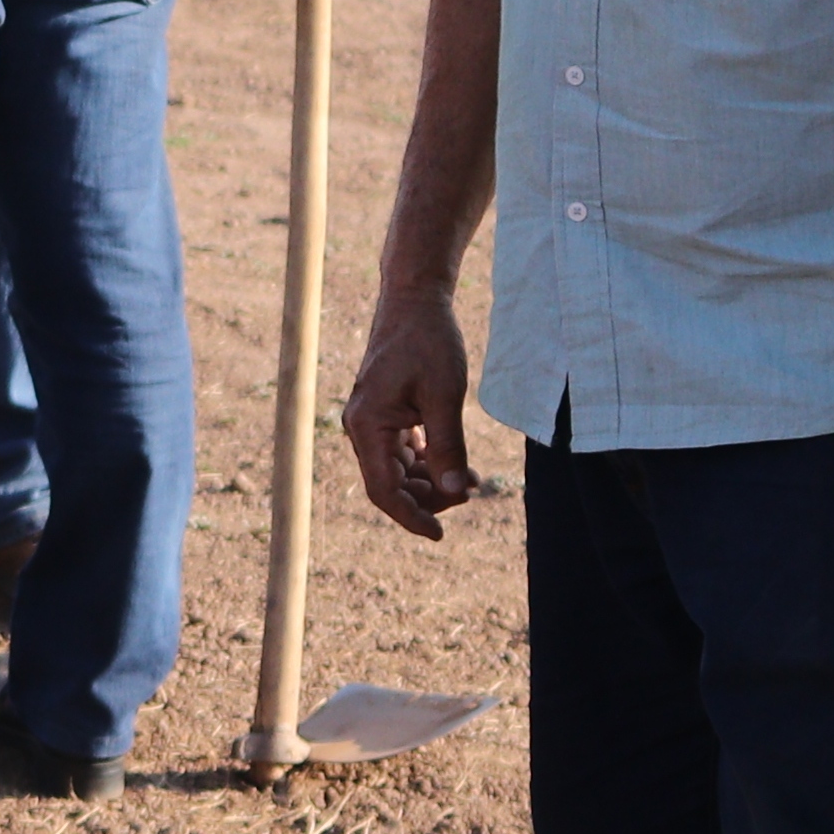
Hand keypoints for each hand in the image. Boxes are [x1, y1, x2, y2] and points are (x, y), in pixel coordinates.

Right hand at [338, 282, 486, 539]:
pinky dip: (429, 464)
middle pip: (391, 485)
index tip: (440, 535)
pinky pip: (403, 453)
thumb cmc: (429, 341)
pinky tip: (458, 466)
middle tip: (470, 493)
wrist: (415, 299)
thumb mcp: (446, 395)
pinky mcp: (385, 414)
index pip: (384, 490)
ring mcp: (372, 422)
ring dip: (432, 482)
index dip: (412, 517)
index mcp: (367, 426)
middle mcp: (362, 428)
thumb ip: (449, 447)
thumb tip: (456, 491)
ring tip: (471, 480)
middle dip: (430, 498)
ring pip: (398, 472)